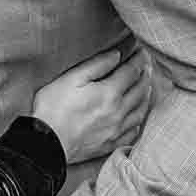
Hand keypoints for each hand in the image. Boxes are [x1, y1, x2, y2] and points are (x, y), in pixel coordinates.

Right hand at [30, 44, 150, 163]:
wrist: (47, 143)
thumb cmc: (54, 108)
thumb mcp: (71, 78)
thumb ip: (96, 65)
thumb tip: (117, 56)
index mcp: (109, 92)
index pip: (132, 72)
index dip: (139, 60)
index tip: (143, 52)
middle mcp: (119, 111)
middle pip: (140, 90)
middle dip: (146, 75)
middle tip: (148, 66)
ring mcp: (117, 130)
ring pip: (141, 110)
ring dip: (146, 96)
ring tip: (147, 87)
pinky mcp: (111, 144)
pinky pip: (133, 132)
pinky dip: (139, 121)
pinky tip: (137, 117)